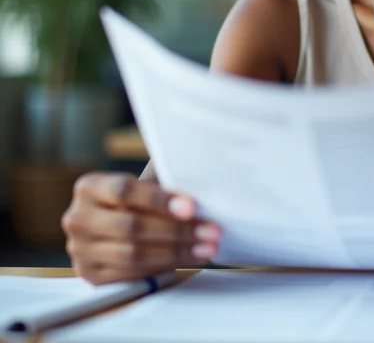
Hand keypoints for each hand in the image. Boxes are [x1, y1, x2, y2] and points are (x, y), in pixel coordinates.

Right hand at [62, 172, 220, 284]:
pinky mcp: (90, 274)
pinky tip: (188, 258)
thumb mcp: (144, 184)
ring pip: (133, 254)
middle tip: (211, 231)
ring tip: (207, 247)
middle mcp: (77, 218)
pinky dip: (164, 266)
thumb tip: (195, 201)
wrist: (113, 221)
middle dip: (177, 230)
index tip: (192, 207)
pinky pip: (131, 273)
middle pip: (131, 226)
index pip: (124, 191)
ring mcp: (80, 249)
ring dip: (177, 251)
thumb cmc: (138, 198)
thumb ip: (162, 186)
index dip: (159, 199)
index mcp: (89, 186)